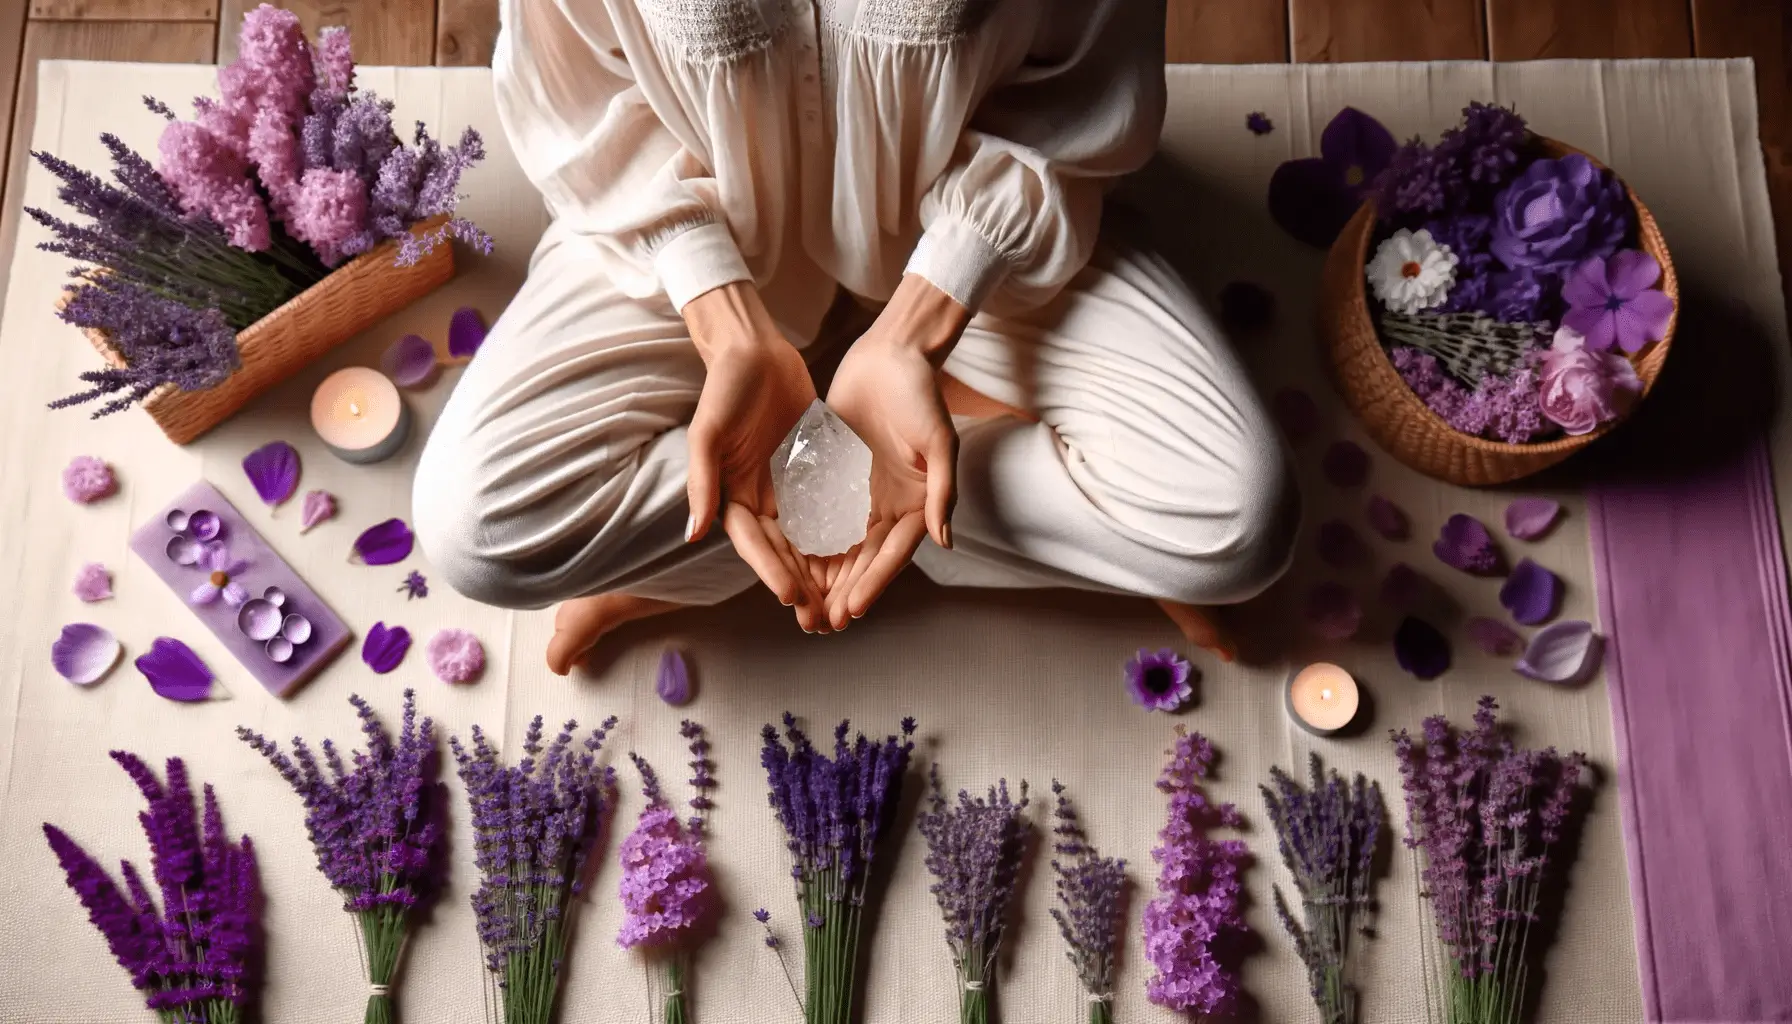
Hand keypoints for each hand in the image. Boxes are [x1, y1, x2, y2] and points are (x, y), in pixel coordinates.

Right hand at [682, 282, 830, 629]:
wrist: (755, 350)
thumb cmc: (725, 387)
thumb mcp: (708, 432)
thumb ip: (702, 482)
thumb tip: (692, 534)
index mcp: (731, 497)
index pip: (754, 546)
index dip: (772, 574)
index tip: (793, 598)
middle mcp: (760, 501)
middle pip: (782, 554)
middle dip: (802, 588)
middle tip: (824, 622)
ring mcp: (787, 490)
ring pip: (809, 541)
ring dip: (824, 574)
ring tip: (846, 604)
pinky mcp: (812, 474)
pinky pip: (830, 512)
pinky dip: (844, 536)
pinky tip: (866, 558)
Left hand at [821, 274, 971, 628]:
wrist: (890, 354)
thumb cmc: (921, 393)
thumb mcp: (939, 440)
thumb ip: (942, 490)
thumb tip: (944, 541)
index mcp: (917, 505)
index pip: (893, 554)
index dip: (874, 583)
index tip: (853, 609)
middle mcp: (888, 507)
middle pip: (863, 560)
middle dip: (843, 593)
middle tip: (821, 624)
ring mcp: (859, 495)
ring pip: (838, 547)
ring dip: (822, 579)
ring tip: (802, 608)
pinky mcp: (833, 478)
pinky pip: (816, 516)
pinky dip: (803, 543)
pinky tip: (784, 565)